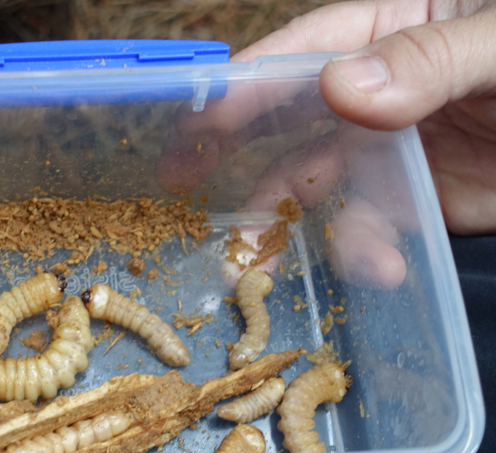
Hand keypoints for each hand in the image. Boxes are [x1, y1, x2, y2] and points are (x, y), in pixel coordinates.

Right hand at [156, 0, 495, 288]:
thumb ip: (429, 58)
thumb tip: (341, 89)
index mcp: (390, 31)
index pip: (302, 53)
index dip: (244, 85)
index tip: (194, 119)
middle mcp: (379, 94)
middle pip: (288, 123)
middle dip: (232, 154)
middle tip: (176, 185)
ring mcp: (394, 153)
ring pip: (320, 188)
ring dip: (291, 224)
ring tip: (260, 262)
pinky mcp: (418, 205)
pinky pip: (370, 229)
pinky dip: (363, 252)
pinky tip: (376, 267)